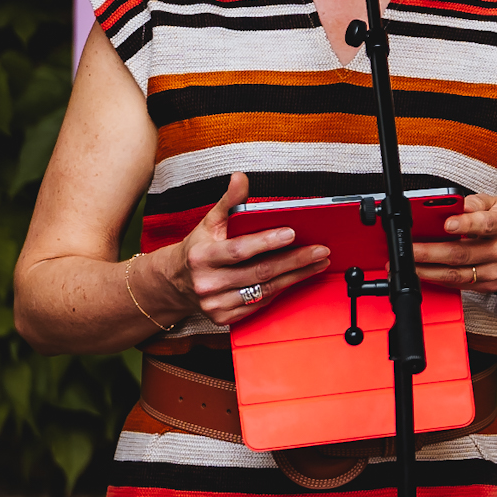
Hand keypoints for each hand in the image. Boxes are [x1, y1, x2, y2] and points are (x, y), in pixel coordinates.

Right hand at [154, 173, 331, 328]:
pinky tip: (298, 278)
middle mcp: (207, 283)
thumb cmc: (199, 247)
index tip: (292, 233)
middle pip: (259, 272)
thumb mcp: (210, 222)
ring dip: (296, 277)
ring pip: (264, 291)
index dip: (266, 242)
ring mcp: (215, 304)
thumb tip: (241, 177)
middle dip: (294, 261)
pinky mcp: (224, 318)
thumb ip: (228, 200)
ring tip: (318, 263)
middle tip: (320, 250)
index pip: (239, 250)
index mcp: (201, 256)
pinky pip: (261, 304)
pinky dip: (282, 290)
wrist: (177, 282)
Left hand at [415, 194, 496, 294]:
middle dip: (431, 252)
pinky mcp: (490, 285)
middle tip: (410, 249)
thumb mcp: (493, 202)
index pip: (485, 224)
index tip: (446, 225)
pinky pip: (460, 284)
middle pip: (462, 253)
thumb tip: (455, 205)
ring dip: (430, 271)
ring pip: (458, 274)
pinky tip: (425, 273)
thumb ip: (473, 202)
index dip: (466, 224)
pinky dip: (439, 279)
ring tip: (411, 265)